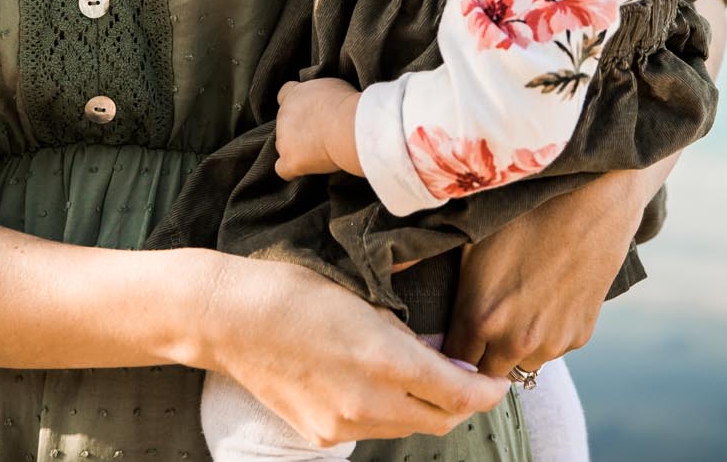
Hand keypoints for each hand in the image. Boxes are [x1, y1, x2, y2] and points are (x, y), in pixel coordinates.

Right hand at [197, 251, 509, 447]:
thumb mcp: (363, 297)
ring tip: (418, 375)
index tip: (498, 382)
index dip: (488, 392)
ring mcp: (344, 425)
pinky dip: (386, 412)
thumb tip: (439, 356)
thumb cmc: (293, 291)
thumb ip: (407, 332)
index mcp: (386, 361)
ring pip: (407, 428)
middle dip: (461, 403)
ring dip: (424, 408)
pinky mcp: (321, 435)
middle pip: (440, 420)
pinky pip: (371, 429)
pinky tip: (375, 383)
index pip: (461, 394)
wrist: (228, 320)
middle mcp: (370, 403)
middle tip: (464, 377)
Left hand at [273, 77, 359, 179]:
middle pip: (285, 122)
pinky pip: (283, 169)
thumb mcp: (333, 87)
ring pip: (284, 146)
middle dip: (300, 127)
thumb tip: (324, 103)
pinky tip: (304, 168)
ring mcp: (284, 140)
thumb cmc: (346, 105)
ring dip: (297, 148)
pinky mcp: (290, 160)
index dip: (295, 101)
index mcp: (294, 94)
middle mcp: (284, 115)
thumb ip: (320, 95)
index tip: (309, 108)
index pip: (285, 93)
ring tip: (321, 150)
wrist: (347, 126)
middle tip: (324, 131)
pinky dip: (291, 169)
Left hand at [443, 169, 648, 380]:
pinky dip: (547, 334)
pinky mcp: (580, 337)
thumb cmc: (526, 211)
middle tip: (483, 325)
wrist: (592, 201)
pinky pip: (553, 349)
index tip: (451, 337)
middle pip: (486, 373)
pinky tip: (548, 298)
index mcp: (480, 316)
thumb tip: (394, 270)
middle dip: (481, 354)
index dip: (450, 352)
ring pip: (522, 364)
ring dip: (515, 348)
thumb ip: (436, 268)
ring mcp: (551, 342)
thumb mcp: (472, 235)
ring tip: (519, 306)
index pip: (453, 362)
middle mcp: (515, 340)